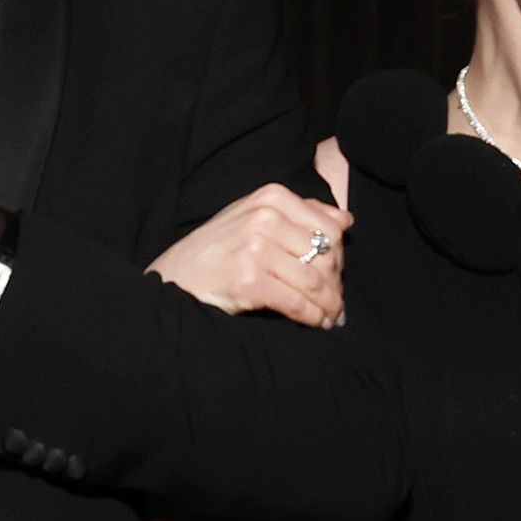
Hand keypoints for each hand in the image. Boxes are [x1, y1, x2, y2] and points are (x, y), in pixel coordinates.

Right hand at [148, 185, 351, 326]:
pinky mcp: (249, 279)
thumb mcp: (255, 218)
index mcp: (272, 197)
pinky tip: (315, 323)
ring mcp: (256, 247)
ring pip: (315, 282)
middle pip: (327, 256)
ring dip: (328, 306)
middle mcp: (265, 216)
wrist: (175, 276)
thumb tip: (345, 219)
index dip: (340, 258)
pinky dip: (312, 317)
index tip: (337, 277)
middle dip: (336, 286)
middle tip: (336, 305)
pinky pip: (297, 302)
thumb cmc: (219, 250)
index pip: (330, 228)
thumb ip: (300, 215)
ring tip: (330, 318)